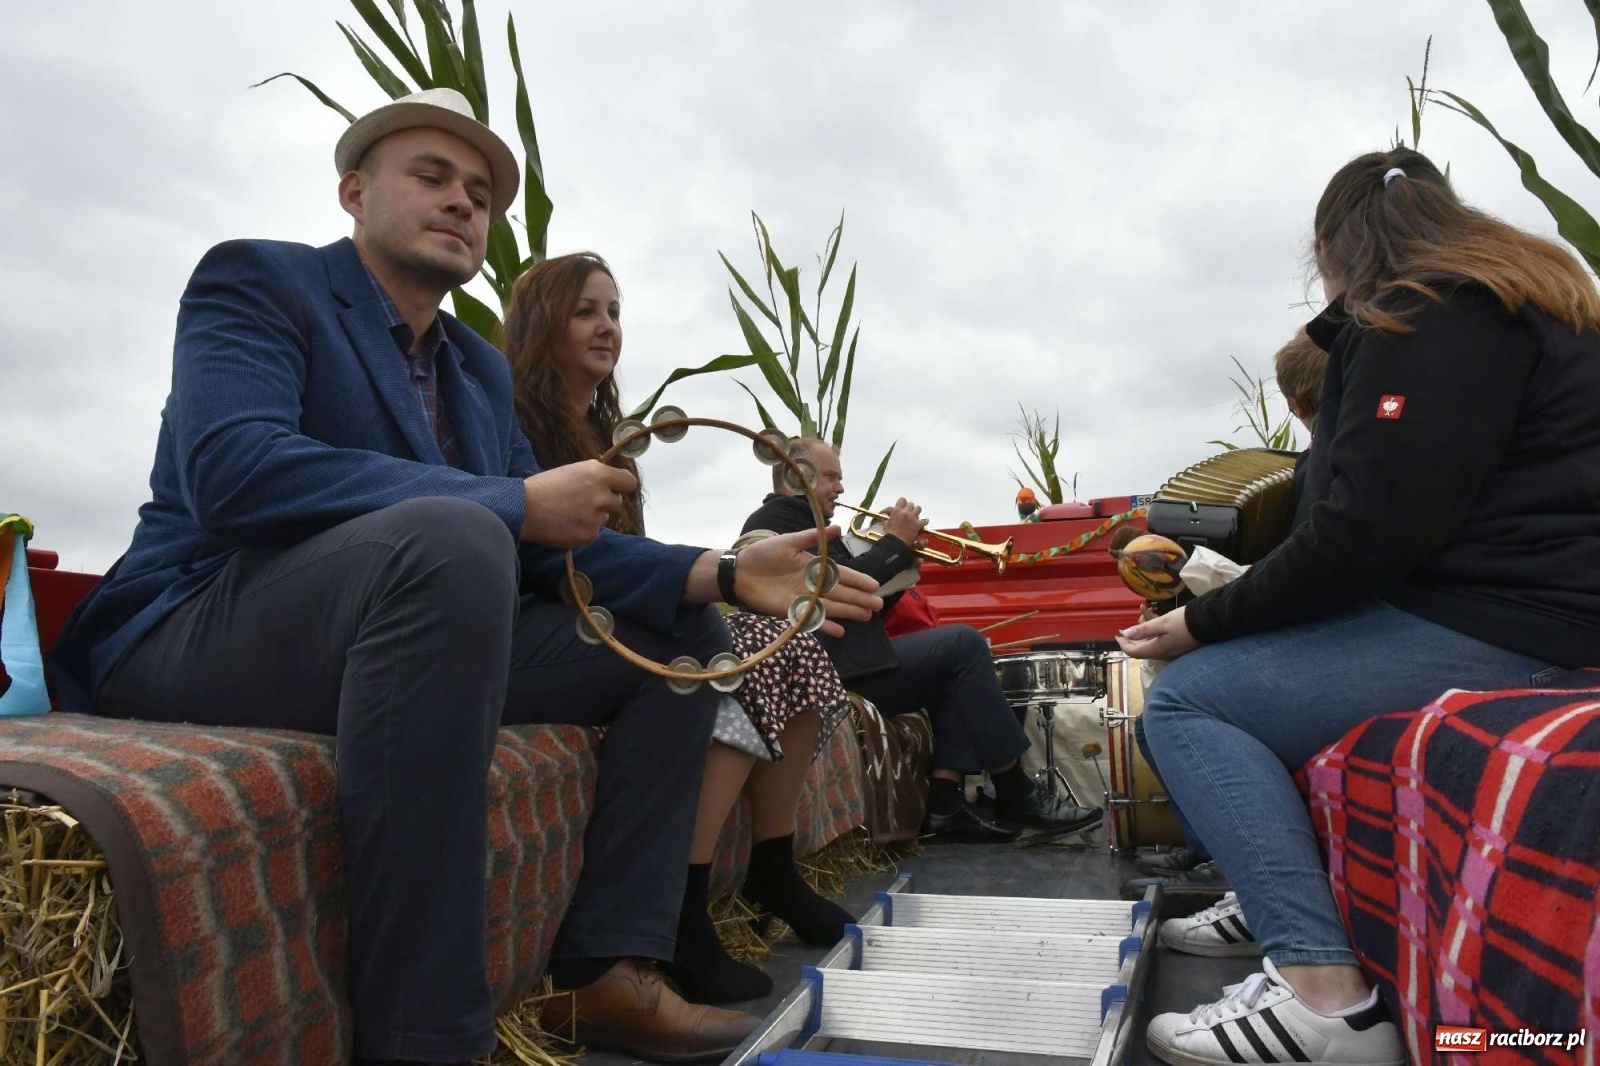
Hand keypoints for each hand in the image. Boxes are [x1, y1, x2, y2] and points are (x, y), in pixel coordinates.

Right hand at [520, 461, 636, 547]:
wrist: (524, 509)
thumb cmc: (544, 487)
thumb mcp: (572, 470)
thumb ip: (594, 476)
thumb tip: (608, 481)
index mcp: (599, 474)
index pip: (629, 482)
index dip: (621, 486)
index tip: (615, 489)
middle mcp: (603, 496)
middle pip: (617, 502)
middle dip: (604, 502)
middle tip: (583, 502)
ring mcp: (598, 517)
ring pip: (604, 518)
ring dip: (593, 517)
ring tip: (569, 513)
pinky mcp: (590, 535)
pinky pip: (593, 532)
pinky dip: (582, 530)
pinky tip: (566, 524)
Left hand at [735, 527, 881, 636]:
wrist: (739, 570)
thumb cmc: (763, 553)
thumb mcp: (789, 541)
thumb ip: (812, 537)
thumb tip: (839, 528)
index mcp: (814, 566)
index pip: (841, 574)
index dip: (858, 580)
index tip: (875, 584)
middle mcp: (812, 584)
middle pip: (841, 593)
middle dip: (859, 599)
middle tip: (878, 605)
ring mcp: (803, 599)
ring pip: (832, 607)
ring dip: (849, 612)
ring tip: (866, 617)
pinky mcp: (791, 611)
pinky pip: (812, 619)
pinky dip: (825, 625)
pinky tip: (841, 631)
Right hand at [883, 497, 927, 545]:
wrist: (896, 542)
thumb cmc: (890, 534)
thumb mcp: (888, 523)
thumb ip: (892, 516)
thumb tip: (891, 514)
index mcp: (897, 511)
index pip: (902, 500)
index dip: (903, 502)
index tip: (903, 505)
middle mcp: (905, 512)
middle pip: (911, 504)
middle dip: (910, 507)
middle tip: (909, 511)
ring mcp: (913, 518)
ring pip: (918, 508)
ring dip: (917, 511)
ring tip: (916, 514)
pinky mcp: (918, 525)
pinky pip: (925, 520)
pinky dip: (925, 520)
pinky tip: (925, 520)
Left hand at [1115, 604, 1199, 660]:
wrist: (1207, 623)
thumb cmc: (1182, 622)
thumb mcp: (1161, 623)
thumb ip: (1143, 630)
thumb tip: (1126, 634)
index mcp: (1156, 649)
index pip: (1133, 652)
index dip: (1123, 644)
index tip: (1118, 635)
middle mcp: (1162, 654)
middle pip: (1141, 652)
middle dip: (1130, 642)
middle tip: (1123, 633)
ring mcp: (1170, 652)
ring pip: (1149, 649)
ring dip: (1139, 641)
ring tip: (1134, 632)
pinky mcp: (1177, 649)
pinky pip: (1158, 647)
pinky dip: (1149, 640)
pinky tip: (1149, 633)